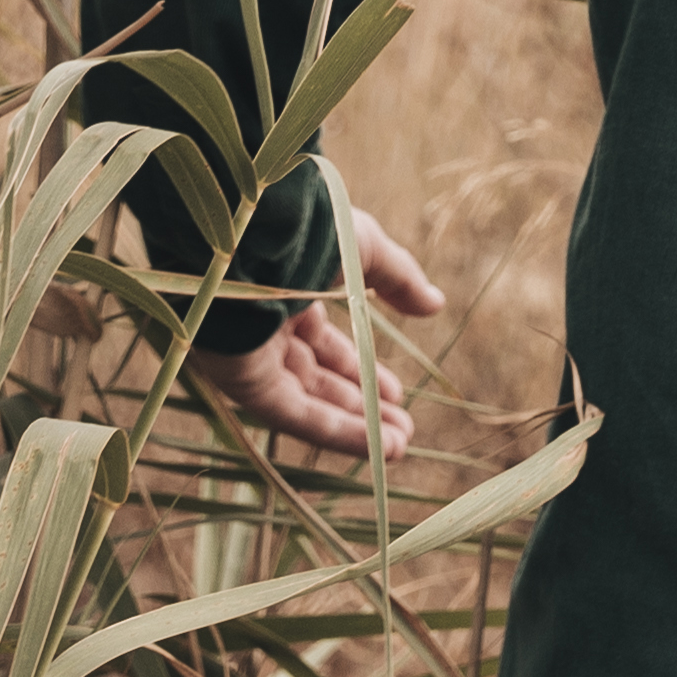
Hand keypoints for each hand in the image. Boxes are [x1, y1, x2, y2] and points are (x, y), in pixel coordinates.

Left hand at [186, 208, 449, 459]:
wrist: (256, 230)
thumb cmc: (309, 228)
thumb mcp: (365, 247)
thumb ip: (399, 279)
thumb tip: (435, 303)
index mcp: (287, 290)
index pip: (324, 343)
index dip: (362, 369)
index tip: (396, 394)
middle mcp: (265, 327)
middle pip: (318, 378)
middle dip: (362, 406)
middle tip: (404, 429)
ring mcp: (250, 354)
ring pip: (308, 401)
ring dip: (355, 427)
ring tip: (400, 448)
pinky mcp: (241, 379)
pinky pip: (292, 413)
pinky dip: (335, 431)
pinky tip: (376, 446)